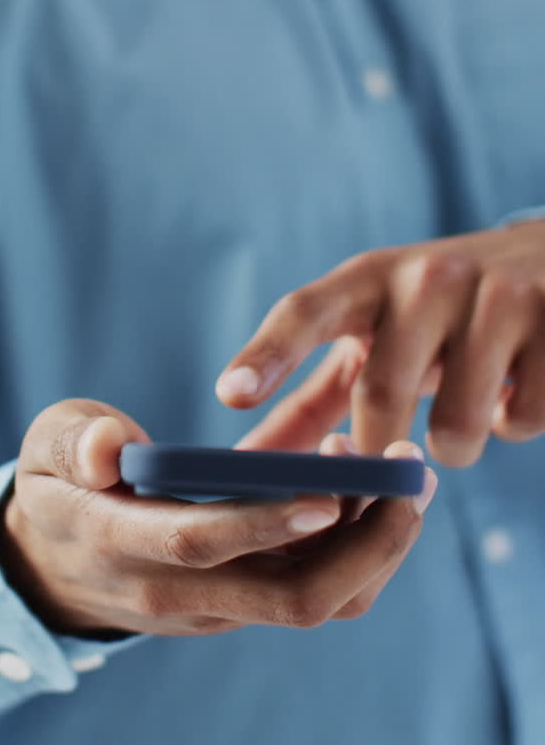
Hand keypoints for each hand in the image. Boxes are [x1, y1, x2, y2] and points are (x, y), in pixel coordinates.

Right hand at [0, 397, 435, 638]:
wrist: (51, 565)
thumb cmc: (56, 486)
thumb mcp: (46, 447)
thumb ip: (76, 440)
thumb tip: (110, 447)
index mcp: (121, 544)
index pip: (201, 544)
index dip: (265, 523)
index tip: (328, 490)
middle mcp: (178, 592)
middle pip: (290, 599)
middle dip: (365, 546)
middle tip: (408, 475)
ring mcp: (217, 607)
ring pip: (317, 601)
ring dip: (373, 545)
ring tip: (400, 470)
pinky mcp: (242, 603)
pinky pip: (315, 587)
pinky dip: (355, 542)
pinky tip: (364, 479)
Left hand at [215, 219, 544, 465]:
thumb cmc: (433, 318)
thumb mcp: (371, 338)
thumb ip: (305, 403)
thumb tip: (242, 468)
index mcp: (367, 279)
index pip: (304, 311)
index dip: (267, 354)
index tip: (229, 394)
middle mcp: (426, 276)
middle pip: (382, 395)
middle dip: (382, 451)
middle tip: (394, 460)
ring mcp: (496, 296)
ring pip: (458, 428)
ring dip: (456, 445)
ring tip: (467, 405)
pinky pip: (522, 421)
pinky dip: (516, 424)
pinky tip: (516, 386)